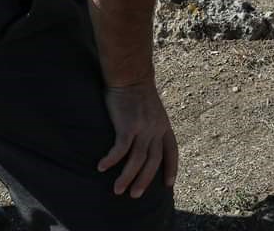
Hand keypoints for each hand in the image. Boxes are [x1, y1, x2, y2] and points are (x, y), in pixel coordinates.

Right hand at [98, 82, 178, 197]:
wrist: (131, 76)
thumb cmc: (137, 92)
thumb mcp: (152, 110)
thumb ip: (151, 125)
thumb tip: (146, 139)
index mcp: (164, 126)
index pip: (172, 151)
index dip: (171, 168)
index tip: (169, 184)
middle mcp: (156, 130)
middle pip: (153, 162)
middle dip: (145, 180)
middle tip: (135, 196)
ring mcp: (143, 128)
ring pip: (137, 160)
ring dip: (127, 177)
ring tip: (118, 190)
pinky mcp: (128, 126)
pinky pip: (120, 149)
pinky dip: (111, 160)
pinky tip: (102, 168)